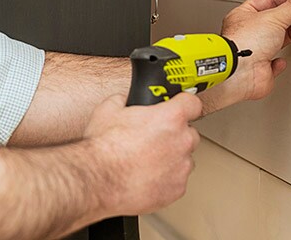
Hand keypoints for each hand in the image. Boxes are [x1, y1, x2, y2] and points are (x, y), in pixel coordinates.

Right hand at [83, 93, 201, 215]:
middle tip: (154, 139)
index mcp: (170, 117)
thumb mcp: (109, 109)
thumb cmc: (104, 148)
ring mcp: (181, 167)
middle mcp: (181, 141)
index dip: (184, 105)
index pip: (192, 104)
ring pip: (184, 159)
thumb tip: (125, 100)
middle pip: (189, 133)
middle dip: (175, 135)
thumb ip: (125, 100)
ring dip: (171, 158)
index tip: (180, 108)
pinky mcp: (176, 189)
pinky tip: (146, 177)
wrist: (97, 180)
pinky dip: (166, 179)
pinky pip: (177, 180)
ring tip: (147, 161)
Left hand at [203, 0, 290, 112]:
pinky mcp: (261, 69)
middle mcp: (247, 32)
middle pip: (275, 19)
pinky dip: (281, 59)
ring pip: (277, 39)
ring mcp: (254, 51)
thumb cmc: (244, 43)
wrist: (240, 73)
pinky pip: (274, 63)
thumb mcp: (274, 17)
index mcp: (244, 14)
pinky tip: (282, 57)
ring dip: (290, 34)